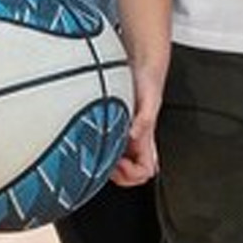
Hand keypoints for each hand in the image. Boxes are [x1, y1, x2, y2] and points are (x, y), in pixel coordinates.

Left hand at [111, 65, 164, 184]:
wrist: (140, 67)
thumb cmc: (147, 83)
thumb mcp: (149, 101)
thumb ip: (145, 119)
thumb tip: (134, 136)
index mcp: (146, 140)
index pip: (145, 172)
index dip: (132, 173)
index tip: (119, 163)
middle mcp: (136, 142)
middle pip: (131, 176)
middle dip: (118, 174)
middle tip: (106, 163)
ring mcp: (126, 138)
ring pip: (119, 165)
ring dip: (108, 164)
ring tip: (99, 153)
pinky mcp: (116, 129)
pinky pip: (110, 150)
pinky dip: (101, 151)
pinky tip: (94, 140)